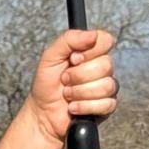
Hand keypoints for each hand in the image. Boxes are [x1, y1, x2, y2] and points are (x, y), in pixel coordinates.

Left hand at [27, 27, 117, 144]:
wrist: (41, 113)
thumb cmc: (46, 84)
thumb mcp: (50, 57)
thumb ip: (68, 40)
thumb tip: (92, 35)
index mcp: (91, 53)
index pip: (105, 41)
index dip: (89, 51)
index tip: (73, 59)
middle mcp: (102, 68)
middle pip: (106, 65)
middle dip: (78, 75)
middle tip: (64, 80)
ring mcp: (106, 88)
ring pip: (106, 86)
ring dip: (79, 92)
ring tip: (67, 95)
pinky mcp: (106, 107)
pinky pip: (106, 104)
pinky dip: (84, 107)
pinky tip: (73, 107)